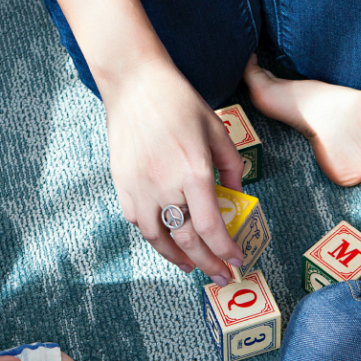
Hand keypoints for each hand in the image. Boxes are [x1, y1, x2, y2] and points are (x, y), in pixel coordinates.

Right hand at [101, 59, 244, 285]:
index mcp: (194, 171)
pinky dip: (155, 237)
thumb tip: (237, 198)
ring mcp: (140, 188)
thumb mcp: (217, 131)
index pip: (211, 227)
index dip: (225, 251)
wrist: (135, 84)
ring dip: (178, 258)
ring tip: (192, 265)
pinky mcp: (123, 185)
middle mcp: (165, 185)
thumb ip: (232, 168)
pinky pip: (139, 222)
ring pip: (159, 239)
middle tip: (221, 276)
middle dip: (208, 264)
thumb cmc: (179, 103)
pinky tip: (167, 240)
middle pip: (188, 240)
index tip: (236, 262)